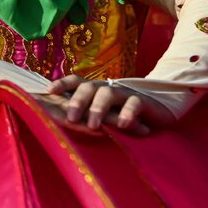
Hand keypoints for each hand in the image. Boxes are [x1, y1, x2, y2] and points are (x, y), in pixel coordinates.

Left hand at [37, 75, 173, 135]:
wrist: (159, 112)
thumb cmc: (123, 115)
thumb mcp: (103, 116)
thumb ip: (86, 116)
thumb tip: (59, 123)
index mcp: (94, 90)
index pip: (76, 82)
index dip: (62, 84)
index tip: (48, 92)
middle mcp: (106, 88)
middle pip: (88, 87)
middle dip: (78, 101)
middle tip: (71, 118)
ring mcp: (124, 93)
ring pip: (108, 93)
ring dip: (98, 108)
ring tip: (94, 126)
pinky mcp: (142, 101)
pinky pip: (133, 103)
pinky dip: (127, 113)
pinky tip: (122, 124)